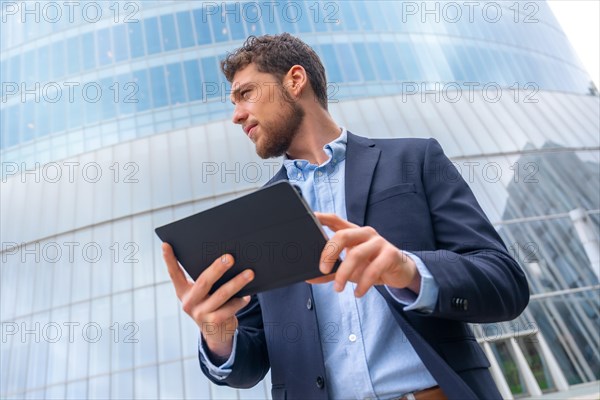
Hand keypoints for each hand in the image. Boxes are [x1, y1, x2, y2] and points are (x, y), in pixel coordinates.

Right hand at [162, 243, 253, 357]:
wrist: (216, 333)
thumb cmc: (212, 304)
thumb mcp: (204, 293)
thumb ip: (208, 279)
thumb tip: (226, 258)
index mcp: (184, 292)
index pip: (174, 274)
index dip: (169, 260)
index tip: (166, 244)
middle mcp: (189, 303)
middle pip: (203, 282)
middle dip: (217, 268)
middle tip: (230, 257)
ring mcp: (201, 314)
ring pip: (221, 295)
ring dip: (236, 283)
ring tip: (249, 273)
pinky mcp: (214, 322)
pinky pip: (230, 308)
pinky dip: (240, 301)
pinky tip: (247, 295)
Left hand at [306, 212, 420, 296]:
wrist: (400, 272)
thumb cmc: (370, 266)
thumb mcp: (348, 268)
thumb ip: (330, 271)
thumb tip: (309, 278)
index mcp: (353, 232)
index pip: (335, 220)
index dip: (321, 218)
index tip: (309, 218)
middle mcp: (365, 233)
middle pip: (342, 235)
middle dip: (329, 253)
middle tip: (322, 269)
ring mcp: (378, 242)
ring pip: (356, 254)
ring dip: (344, 274)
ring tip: (338, 288)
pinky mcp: (390, 255)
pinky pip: (373, 270)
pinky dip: (362, 284)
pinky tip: (358, 293)